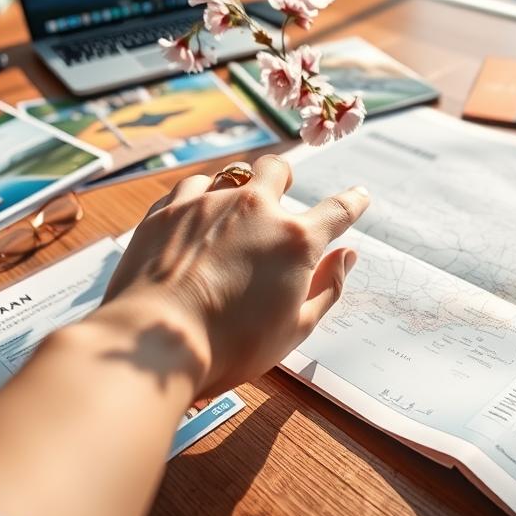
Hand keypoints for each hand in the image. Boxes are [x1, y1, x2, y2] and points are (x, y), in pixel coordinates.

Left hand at [101, 155, 369, 401]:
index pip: (338, 210)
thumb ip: (328, 287)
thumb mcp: (295, 328)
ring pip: (232, 173)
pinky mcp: (168, 210)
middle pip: (277, 169)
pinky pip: (191, 187)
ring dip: (238, 187)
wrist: (156, 344)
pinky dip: (199, 197)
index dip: (353, 202)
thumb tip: (347, 256)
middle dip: (284, 177)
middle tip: (280, 194)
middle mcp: (254, 208)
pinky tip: (195, 216)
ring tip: (232, 210)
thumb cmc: (230, 346)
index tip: (359, 196)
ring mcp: (207, 204)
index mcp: (294, 240)